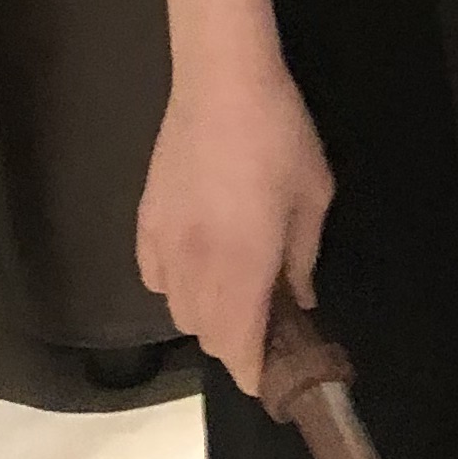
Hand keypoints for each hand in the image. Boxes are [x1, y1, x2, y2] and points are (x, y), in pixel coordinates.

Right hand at [135, 55, 333, 397]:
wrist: (222, 83)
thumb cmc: (280, 136)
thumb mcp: (313, 196)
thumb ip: (302, 258)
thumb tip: (298, 301)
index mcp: (242, 266)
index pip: (237, 347)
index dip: (251, 372)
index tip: (272, 375)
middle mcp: (196, 267)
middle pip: (206, 335)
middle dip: (236, 342)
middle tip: (267, 321)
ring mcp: (163, 245)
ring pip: (177, 310)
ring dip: (207, 314)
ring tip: (235, 289)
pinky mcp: (144, 222)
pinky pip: (154, 278)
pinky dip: (175, 285)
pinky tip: (199, 262)